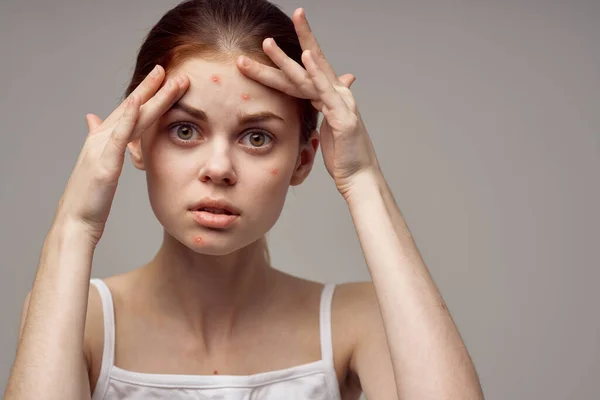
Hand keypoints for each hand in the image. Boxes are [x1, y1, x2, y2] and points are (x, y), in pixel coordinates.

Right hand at [53, 66, 188, 243]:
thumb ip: (99, 141)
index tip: (162, 80)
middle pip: (131, 108)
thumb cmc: (90, 198)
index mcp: (103, 141)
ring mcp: (102, 149)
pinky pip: (118, 136)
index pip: (129, 113)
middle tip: (167, 68)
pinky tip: (137, 102)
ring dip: (148, 95)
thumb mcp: (97, 165)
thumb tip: (93, 119)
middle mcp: (101, 139)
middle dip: (150, 88)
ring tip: (165, 77)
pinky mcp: (104, 162)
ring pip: (129, 116)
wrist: (76, 221)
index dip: (145, 95)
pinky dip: (127, 117)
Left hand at [236, 8, 379, 198]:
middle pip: (310, 63)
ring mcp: (342, 104)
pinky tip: (306, 57)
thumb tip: (316, 98)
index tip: (270, 40)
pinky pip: (326, 91)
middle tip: (285, 18)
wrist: (359, 177)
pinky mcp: (344, 117)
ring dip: (287, 59)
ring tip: (268, 43)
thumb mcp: (329, 127)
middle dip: (295, 40)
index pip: (308, 69)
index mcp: (331, 96)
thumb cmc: (343, 156)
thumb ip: (323, 108)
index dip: (291, 52)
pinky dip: (316, 74)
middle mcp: (338, 94)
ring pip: (310, 75)